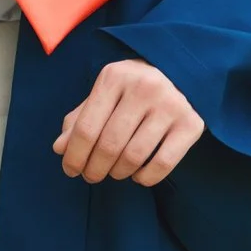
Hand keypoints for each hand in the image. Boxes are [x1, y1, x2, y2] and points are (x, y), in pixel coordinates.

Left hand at [53, 57, 203, 185]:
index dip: (74, 155)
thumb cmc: (133, 88)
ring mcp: (170, 105)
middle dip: (94, 169)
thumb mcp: (104, 93)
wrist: (182, 72)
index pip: (86, 127)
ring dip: (118, 173)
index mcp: (115, 76)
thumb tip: (60, 148)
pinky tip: (138, 175)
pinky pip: (162, 164)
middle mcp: (143, 87)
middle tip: (91, 176)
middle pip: (109, 145)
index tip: (71, 170)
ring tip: (115, 172)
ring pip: (134, 157)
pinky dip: (145, 177)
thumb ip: (81, 118)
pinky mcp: (191, 124)